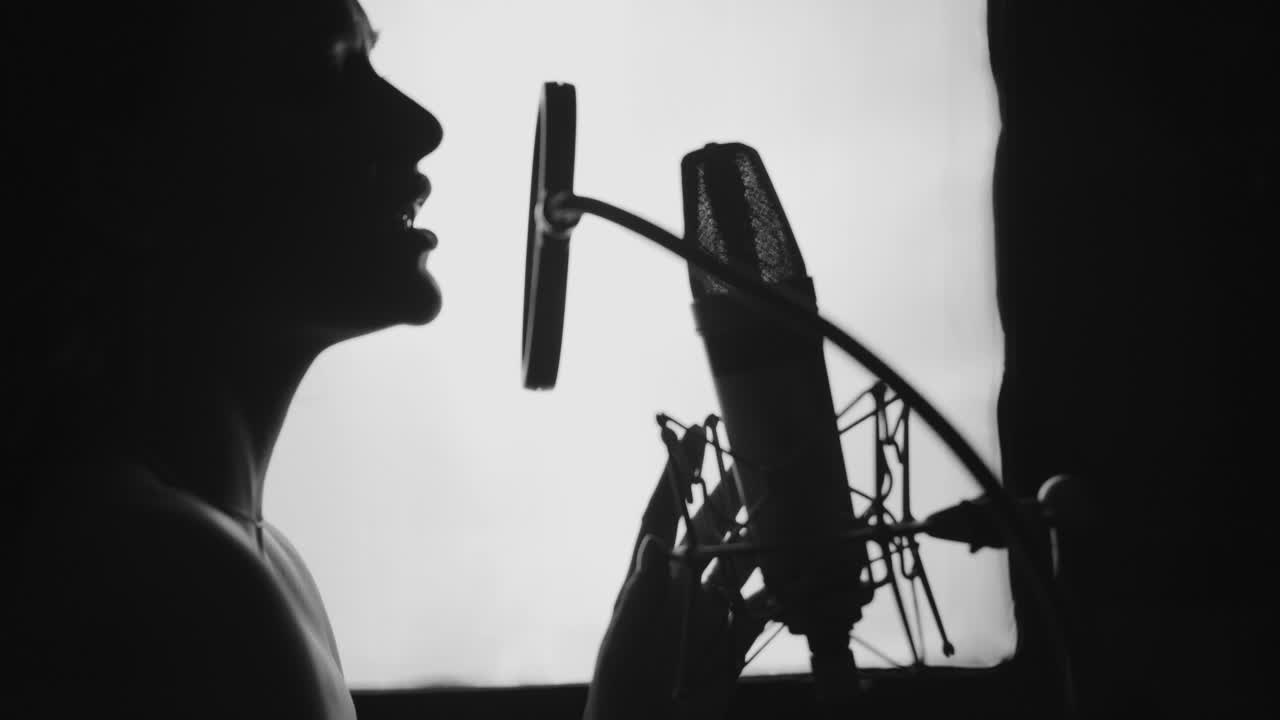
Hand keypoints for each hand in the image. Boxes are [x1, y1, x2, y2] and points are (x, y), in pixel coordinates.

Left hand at [584, 427, 769, 719]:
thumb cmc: (621, 693)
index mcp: (649, 580)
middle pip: (711, 530)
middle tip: (757, 461)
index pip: (662, 514)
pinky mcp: (732, 642)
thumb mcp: (626, 643)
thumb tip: (654, 541)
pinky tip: (811, 576)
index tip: (693, 436)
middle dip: (732, 495)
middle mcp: (680, 589)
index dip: (676, 475)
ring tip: (793, 509)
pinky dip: (789, 593)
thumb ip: (642, 595)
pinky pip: (765, 609)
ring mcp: (708, 613)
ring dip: (767, 539)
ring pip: (743, 565)